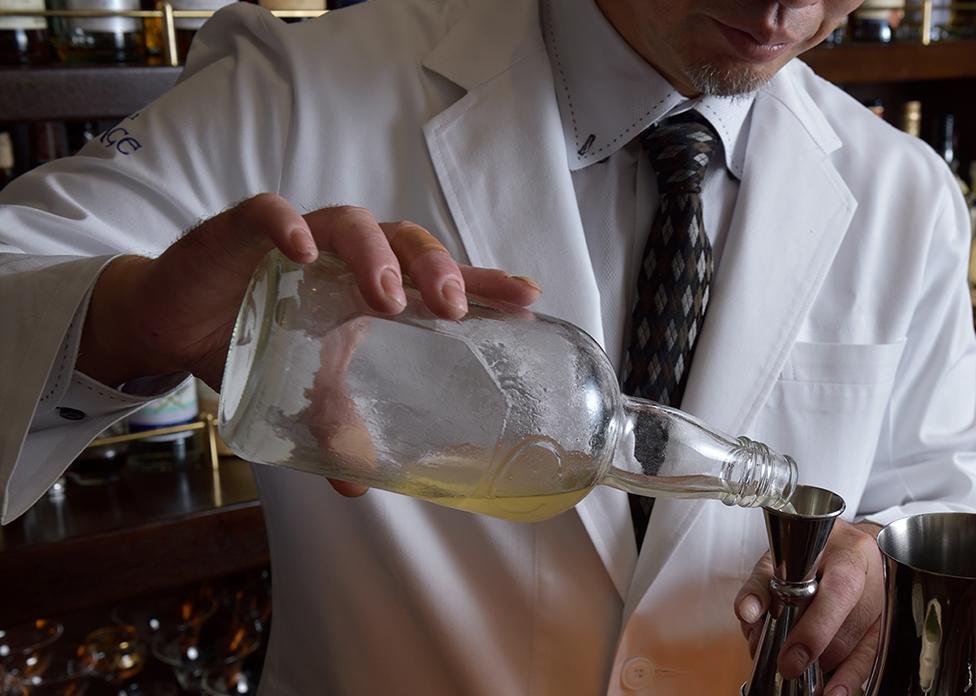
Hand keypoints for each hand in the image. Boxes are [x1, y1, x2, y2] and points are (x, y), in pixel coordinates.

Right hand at [76, 194, 542, 494]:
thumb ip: (334, 424)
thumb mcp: (301, 391)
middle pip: (408, 242)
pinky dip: (287, 227)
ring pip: (353, 222)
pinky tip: (302, 250)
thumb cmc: (255, 343)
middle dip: (436, 270)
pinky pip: (270, 212)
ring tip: (385, 296)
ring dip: (375, 255)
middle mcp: (347, 256)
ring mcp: (300, 238)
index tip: (530, 298)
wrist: (177, 323)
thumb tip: (359, 484)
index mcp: (371, 287)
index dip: (485, 284)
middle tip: (452, 308)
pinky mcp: (244, 230)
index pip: (439, 280)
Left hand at [735, 519, 884, 695]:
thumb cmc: (813, 552)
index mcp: (849, 551)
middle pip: (852, 623)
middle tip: (789, 666)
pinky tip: (834, 690)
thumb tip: (748, 613)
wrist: (846, 548)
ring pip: (864, 644)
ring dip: (833, 667)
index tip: (790, 657)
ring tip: (807, 681)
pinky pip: (872, 656)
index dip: (816, 628)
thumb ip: (761, 584)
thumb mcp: (783, 557)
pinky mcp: (887, 625)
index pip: (839, 590)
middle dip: (817, 651)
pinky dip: (850, 676)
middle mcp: (874, 576)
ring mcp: (885, 603)